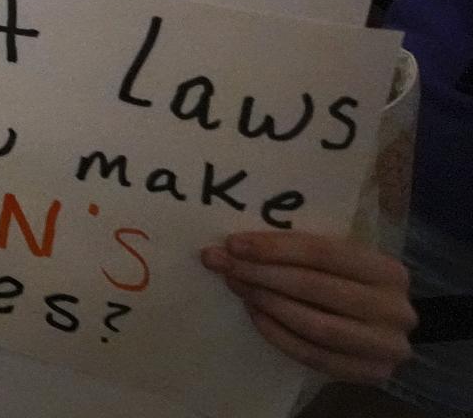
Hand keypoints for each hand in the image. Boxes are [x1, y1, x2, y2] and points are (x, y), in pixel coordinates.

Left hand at [203, 231, 414, 385]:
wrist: (378, 329)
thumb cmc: (347, 283)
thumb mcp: (340, 260)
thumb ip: (304, 249)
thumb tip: (239, 244)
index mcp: (388, 271)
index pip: (324, 253)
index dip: (275, 248)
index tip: (233, 244)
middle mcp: (395, 309)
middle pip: (316, 288)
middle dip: (262, 274)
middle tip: (222, 264)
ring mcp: (386, 346)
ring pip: (315, 325)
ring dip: (267, 303)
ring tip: (236, 286)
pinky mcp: (371, 373)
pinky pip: (314, 356)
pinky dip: (279, 335)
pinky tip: (254, 315)